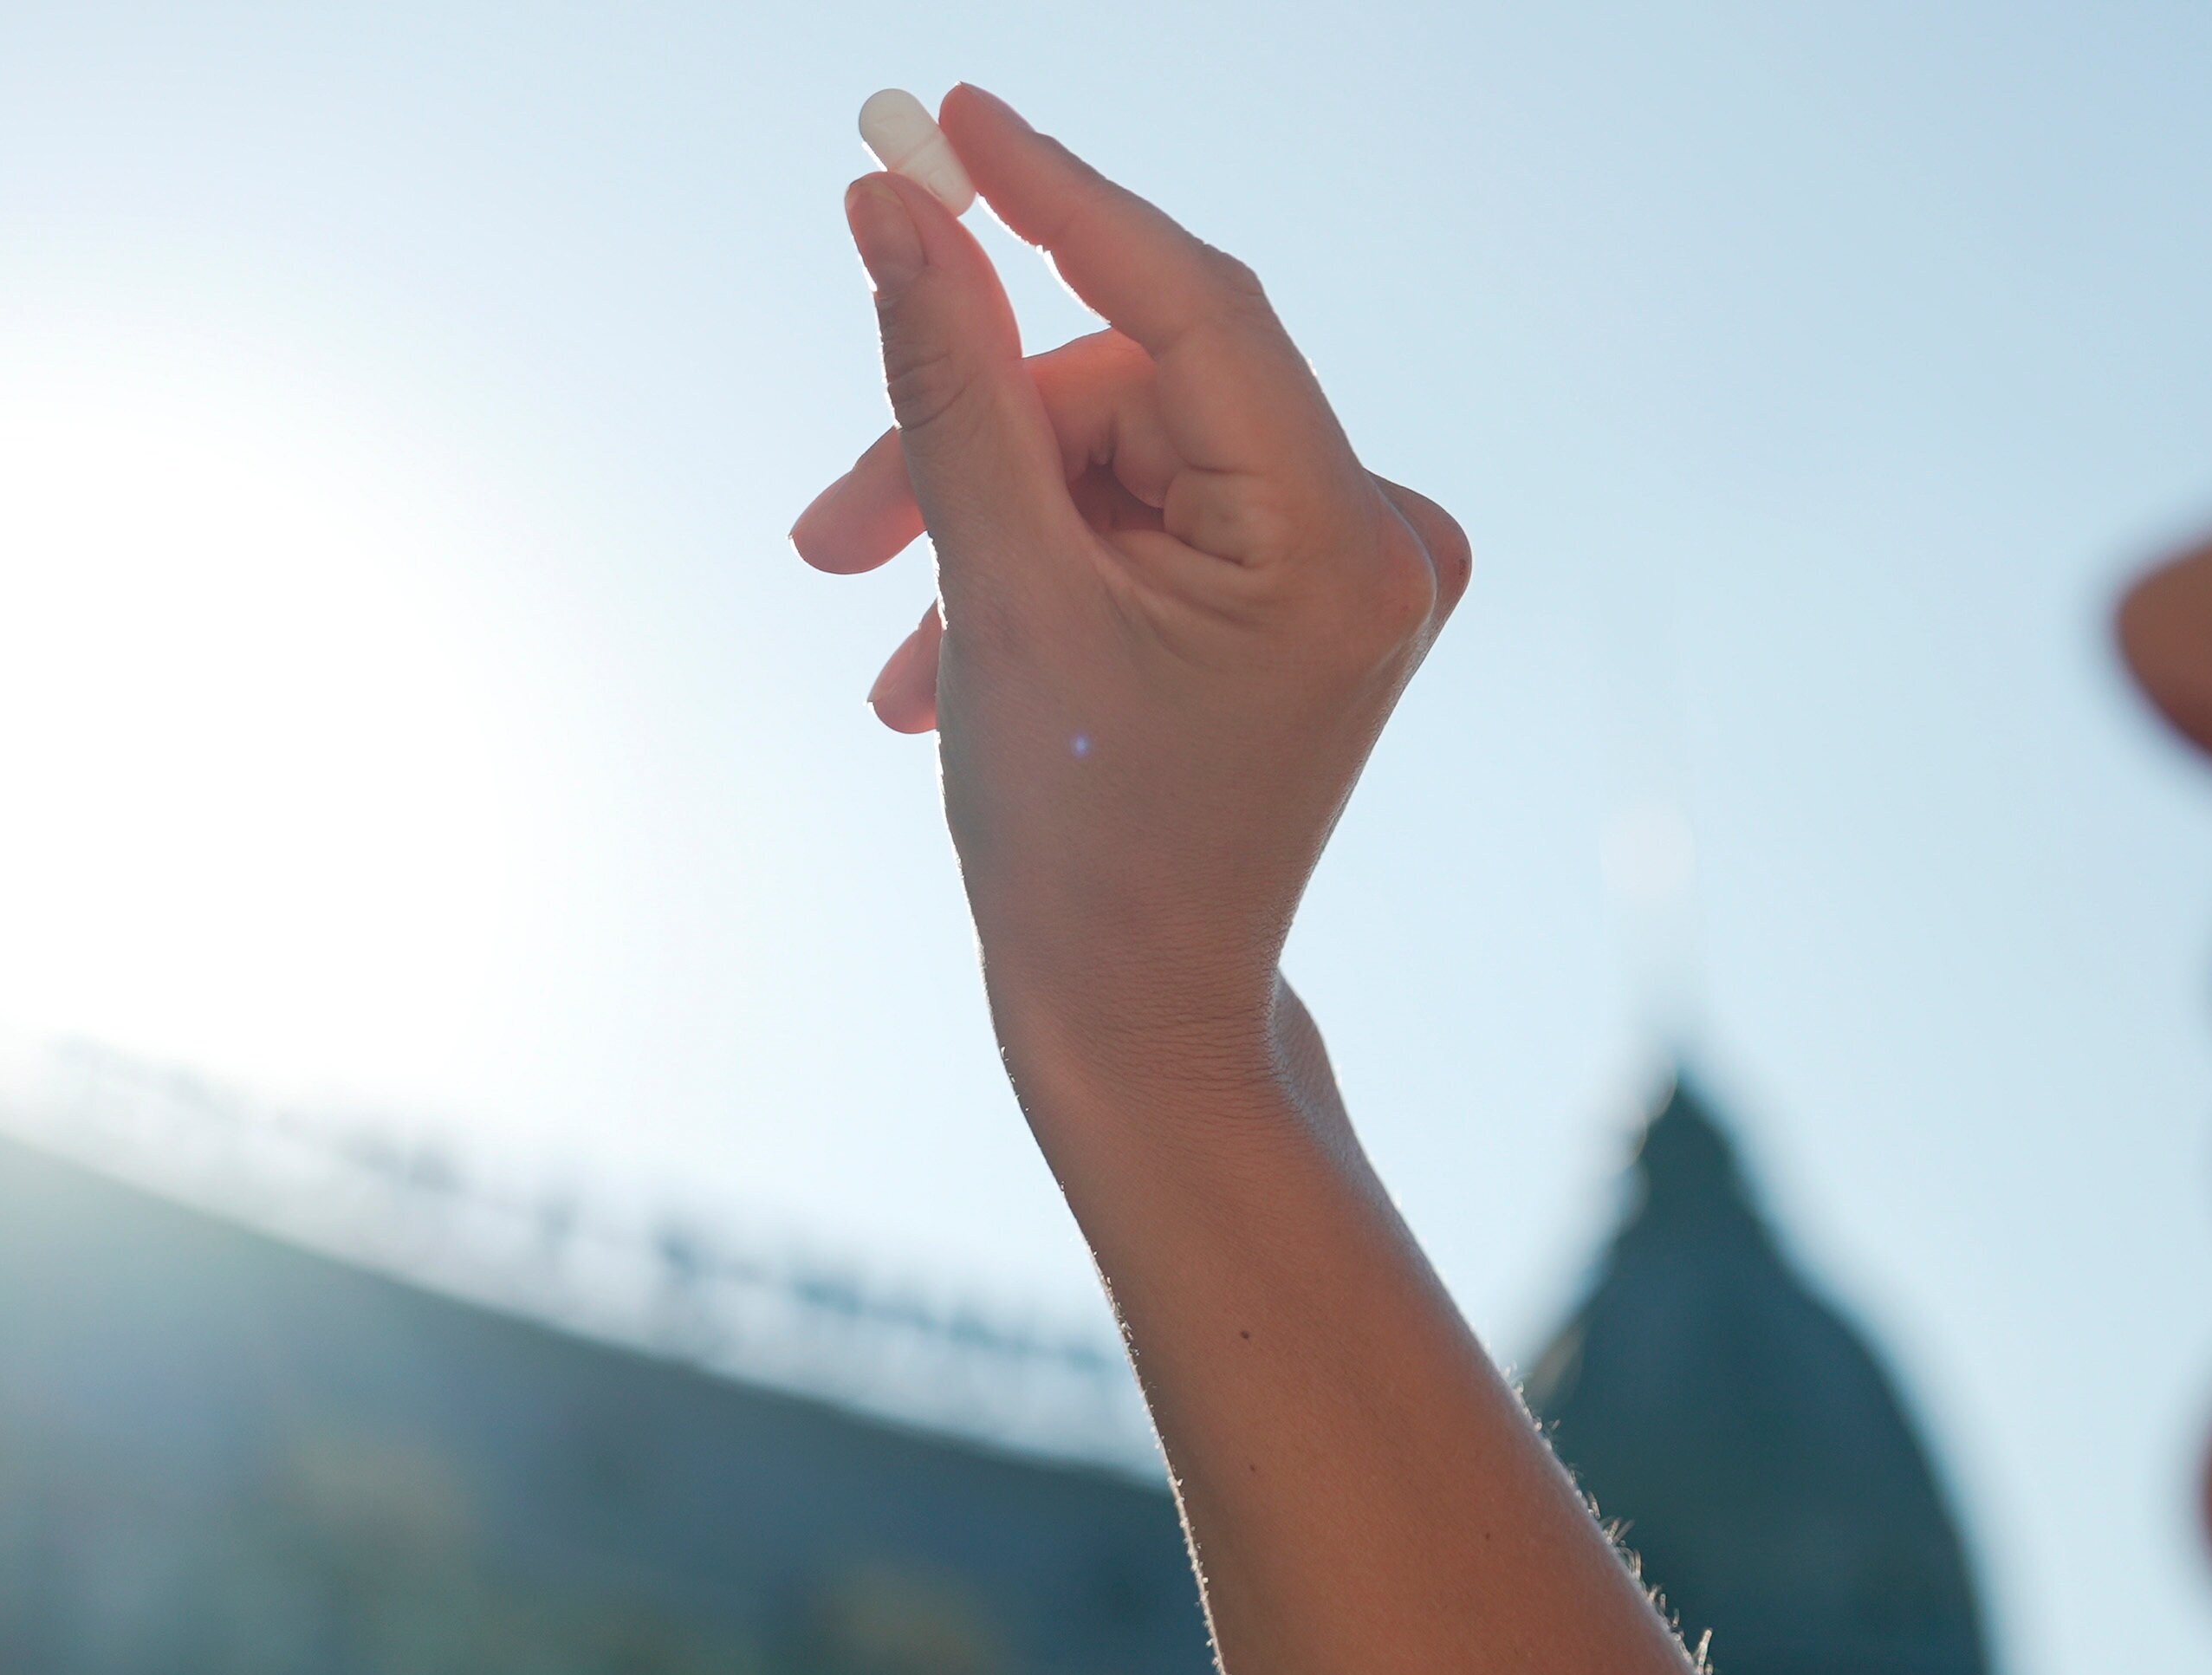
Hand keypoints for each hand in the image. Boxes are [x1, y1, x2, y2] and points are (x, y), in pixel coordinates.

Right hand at [791, 87, 1469, 1113]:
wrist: (1139, 1019)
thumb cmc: (1076, 842)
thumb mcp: (996, 588)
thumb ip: (947, 383)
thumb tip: (894, 205)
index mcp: (1339, 543)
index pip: (1194, 303)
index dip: (1061, 203)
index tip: (953, 118)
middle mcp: (1382, 539)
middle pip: (1136, 390)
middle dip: (973, 447)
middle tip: (829, 533)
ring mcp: (1353, 570)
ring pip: (1124, 454)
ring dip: (987, 525)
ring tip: (894, 645)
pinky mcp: (1310, 596)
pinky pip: (1151, 514)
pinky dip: (1046, 563)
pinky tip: (953, 668)